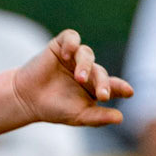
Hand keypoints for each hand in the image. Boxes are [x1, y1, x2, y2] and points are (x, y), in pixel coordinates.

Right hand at [11, 29, 132, 127]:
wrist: (26, 99)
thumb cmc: (53, 109)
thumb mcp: (78, 116)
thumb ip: (98, 117)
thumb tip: (120, 118)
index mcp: (94, 86)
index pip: (113, 85)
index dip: (121, 87)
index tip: (129, 92)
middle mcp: (88, 69)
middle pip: (100, 72)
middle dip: (102, 83)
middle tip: (102, 95)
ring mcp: (74, 56)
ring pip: (87, 54)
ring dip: (85, 65)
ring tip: (79, 78)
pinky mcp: (61, 46)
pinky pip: (72, 38)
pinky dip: (71, 43)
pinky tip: (66, 54)